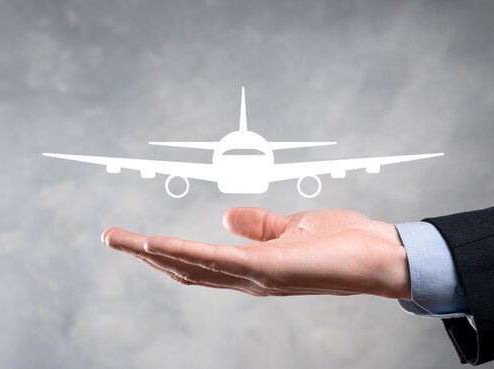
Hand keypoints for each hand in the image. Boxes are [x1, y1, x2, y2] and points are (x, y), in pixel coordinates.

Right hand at [102, 208, 409, 298]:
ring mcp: (255, 276)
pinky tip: (157, 242)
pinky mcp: (268, 268)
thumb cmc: (345, 243)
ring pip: (191, 265)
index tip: (136, 238)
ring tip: (119, 239)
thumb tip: (227, 216)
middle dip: (144, 254)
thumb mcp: (293, 228)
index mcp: (251, 267)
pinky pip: (217, 260)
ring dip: (151, 252)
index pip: (198, 262)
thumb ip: (259, 225)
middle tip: (111, 238)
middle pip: (184, 268)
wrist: (382, 256)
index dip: (165, 252)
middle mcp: (247, 278)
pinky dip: (183, 251)